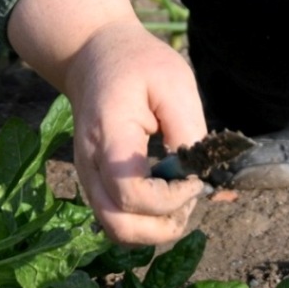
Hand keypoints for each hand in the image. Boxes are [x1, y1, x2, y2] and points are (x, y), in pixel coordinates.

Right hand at [7, 0, 206, 246]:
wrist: (95, 56)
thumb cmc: (138, 64)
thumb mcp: (174, 83)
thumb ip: (188, 131)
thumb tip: (199, 177)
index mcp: (109, 136)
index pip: (132, 194)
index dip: (171, 198)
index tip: (195, 176)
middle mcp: (90, 166)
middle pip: (120, 227)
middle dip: (165, 224)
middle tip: (190, 193)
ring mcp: (88, 178)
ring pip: (117, 231)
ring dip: (156, 228)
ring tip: (181, 196)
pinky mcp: (95, 184)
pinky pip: (118, 219)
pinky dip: (147, 221)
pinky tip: (169, 194)